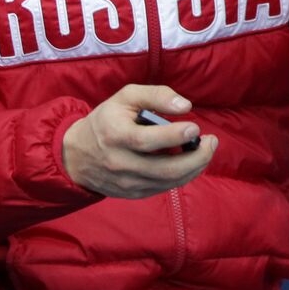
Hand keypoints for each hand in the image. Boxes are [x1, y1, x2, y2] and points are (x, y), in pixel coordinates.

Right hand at [62, 85, 216, 198]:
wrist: (76, 155)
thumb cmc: (107, 119)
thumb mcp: (126, 97)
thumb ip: (156, 95)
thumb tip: (185, 106)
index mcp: (115, 135)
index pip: (146, 141)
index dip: (173, 136)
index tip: (195, 128)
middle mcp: (119, 162)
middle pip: (164, 168)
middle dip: (196, 157)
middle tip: (212, 142)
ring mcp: (126, 182)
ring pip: (168, 181)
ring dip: (195, 167)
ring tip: (206, 149)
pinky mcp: (132, 193)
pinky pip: (163, 188)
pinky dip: (183, 176)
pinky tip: (192, 161)